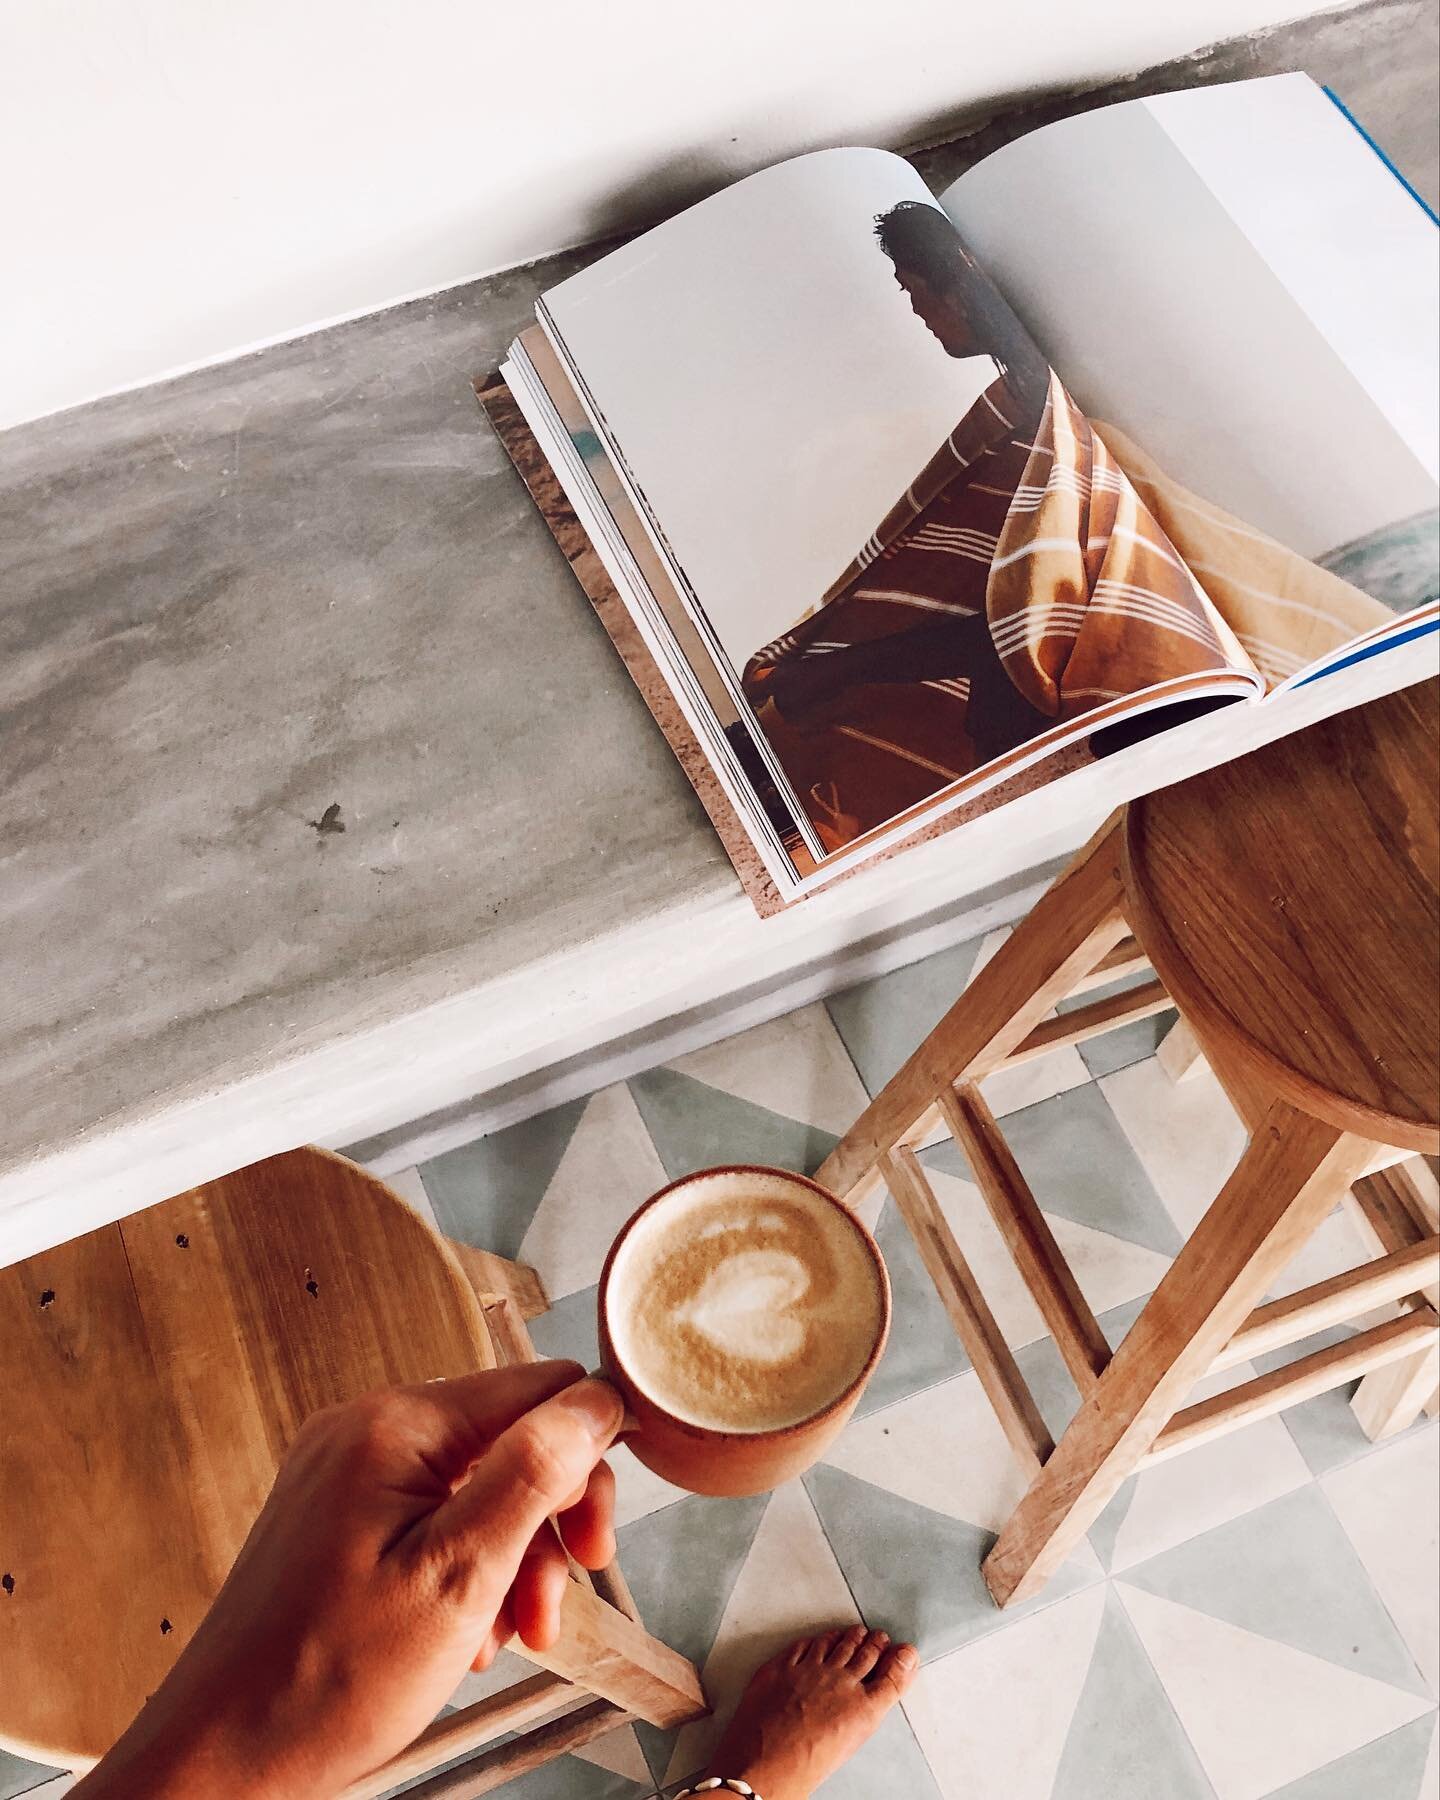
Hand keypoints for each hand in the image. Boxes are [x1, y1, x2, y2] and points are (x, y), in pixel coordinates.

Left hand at [72, 1362, 622, 1799]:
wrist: (221, 1759)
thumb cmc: (325, 1682)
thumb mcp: (457, 1576)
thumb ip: (531, 1476)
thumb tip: (594, 1400)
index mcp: (395, 1426)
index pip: (538, 1388)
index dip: (586, 1459)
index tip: (593, 1542)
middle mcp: (366, 1429)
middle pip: (510, 1438)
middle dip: (546, 1523)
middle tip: (550, 1605)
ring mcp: (347, 1470)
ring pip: (477, 1482)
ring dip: (510, 1557)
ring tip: (505, 1635)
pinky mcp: (339, 1513)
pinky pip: (433, 1513)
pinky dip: (465, 1566)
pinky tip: (463, 1632)